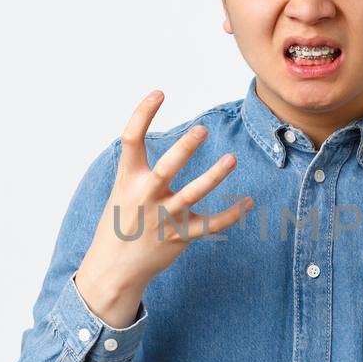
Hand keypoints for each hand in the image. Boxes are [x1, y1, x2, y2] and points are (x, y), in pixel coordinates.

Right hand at [75, 90, 255, 325]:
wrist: (114, 268)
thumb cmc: (120, 222)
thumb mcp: (121, 191)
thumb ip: (139, 169)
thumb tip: (158, 141)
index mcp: (128, 180)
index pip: (131, 139)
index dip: (143, 113)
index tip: (159, 93)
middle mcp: (145, 197)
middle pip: (166, 168)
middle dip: (184, 148)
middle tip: (202, 129)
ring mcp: (163, 218)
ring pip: (193, 195)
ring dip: (214, 176)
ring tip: (231, 158)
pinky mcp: (180, 236)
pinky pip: (210, 224)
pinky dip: (232, 214)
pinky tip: (248, 202)